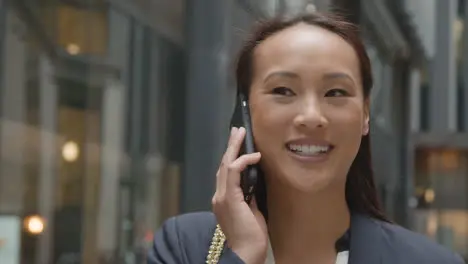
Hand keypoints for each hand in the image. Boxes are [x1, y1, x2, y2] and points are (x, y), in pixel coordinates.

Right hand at [212, 127, 267, 263]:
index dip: (231, 157)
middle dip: (230, 146)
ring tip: (240, 133)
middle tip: (236, 131)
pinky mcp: (229, 198)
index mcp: (223, 199)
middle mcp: (218, 196)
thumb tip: (253, 183)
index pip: (225, 173)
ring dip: (234, 147)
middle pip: (223, 164)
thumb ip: (248, 196)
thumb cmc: (250, 235)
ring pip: (226, 165)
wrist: (246, 251)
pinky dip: (243, 161)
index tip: (238, 144)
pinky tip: (253, 155)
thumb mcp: (250, 211)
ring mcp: (221, 197)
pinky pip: (233, 172)